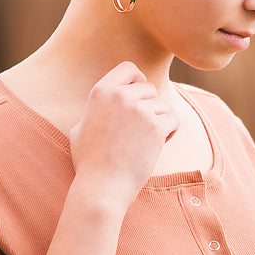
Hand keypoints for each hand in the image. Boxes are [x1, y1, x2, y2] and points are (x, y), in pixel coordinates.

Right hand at [69, 62, 178, 209]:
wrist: (102, 187)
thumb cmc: (90, 162)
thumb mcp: (81, 127)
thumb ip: (96, 109)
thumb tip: (107, 98)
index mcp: (101, 92)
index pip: (128, 68)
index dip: (137, 80)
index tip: (137, 97)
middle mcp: (120, 96)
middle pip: (149, 88)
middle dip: (148, 107)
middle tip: (138, 131)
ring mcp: (139, 110)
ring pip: (162, 105)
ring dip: (158, 122)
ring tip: (143, 142)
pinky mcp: (156, 127)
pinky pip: (173, 119)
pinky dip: (168, 133)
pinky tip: (154, 146)